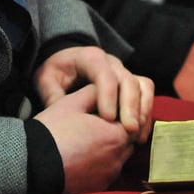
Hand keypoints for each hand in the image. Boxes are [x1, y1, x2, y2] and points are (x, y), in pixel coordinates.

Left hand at [33, 46, 153, 142]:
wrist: (67, 64)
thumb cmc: (56, 73)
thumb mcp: (46, 80)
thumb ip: (53, 96)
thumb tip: (65, 118)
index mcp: (90, 58)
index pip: (104, 74)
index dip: (109, 95)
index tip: (108, 118)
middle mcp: (112, 63)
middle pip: (128, 80)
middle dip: (130, 106)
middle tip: (129, 130)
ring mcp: (124, 72)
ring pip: (143, 85)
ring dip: (142, 110)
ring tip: (137, 134)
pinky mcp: (132, 83)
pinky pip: (146, 94)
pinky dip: (146, 114)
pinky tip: (139, 134)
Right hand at [34, 84, 136, 193]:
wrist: (32, 166)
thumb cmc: (52, 131)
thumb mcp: (73, 102)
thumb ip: (97, 92)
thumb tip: (108, 89)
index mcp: (117, 134)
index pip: (133, 120)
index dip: (123, 111)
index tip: (108, 108)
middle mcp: (119, 157)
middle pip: (129, 140)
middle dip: (120, 129)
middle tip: (99, 122)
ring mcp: (109, 174)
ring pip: (120, 156)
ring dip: (111, 147)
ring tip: (90, 138)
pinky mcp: (99, 187)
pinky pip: (108, 171)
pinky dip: (102, 162)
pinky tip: (85, 155)